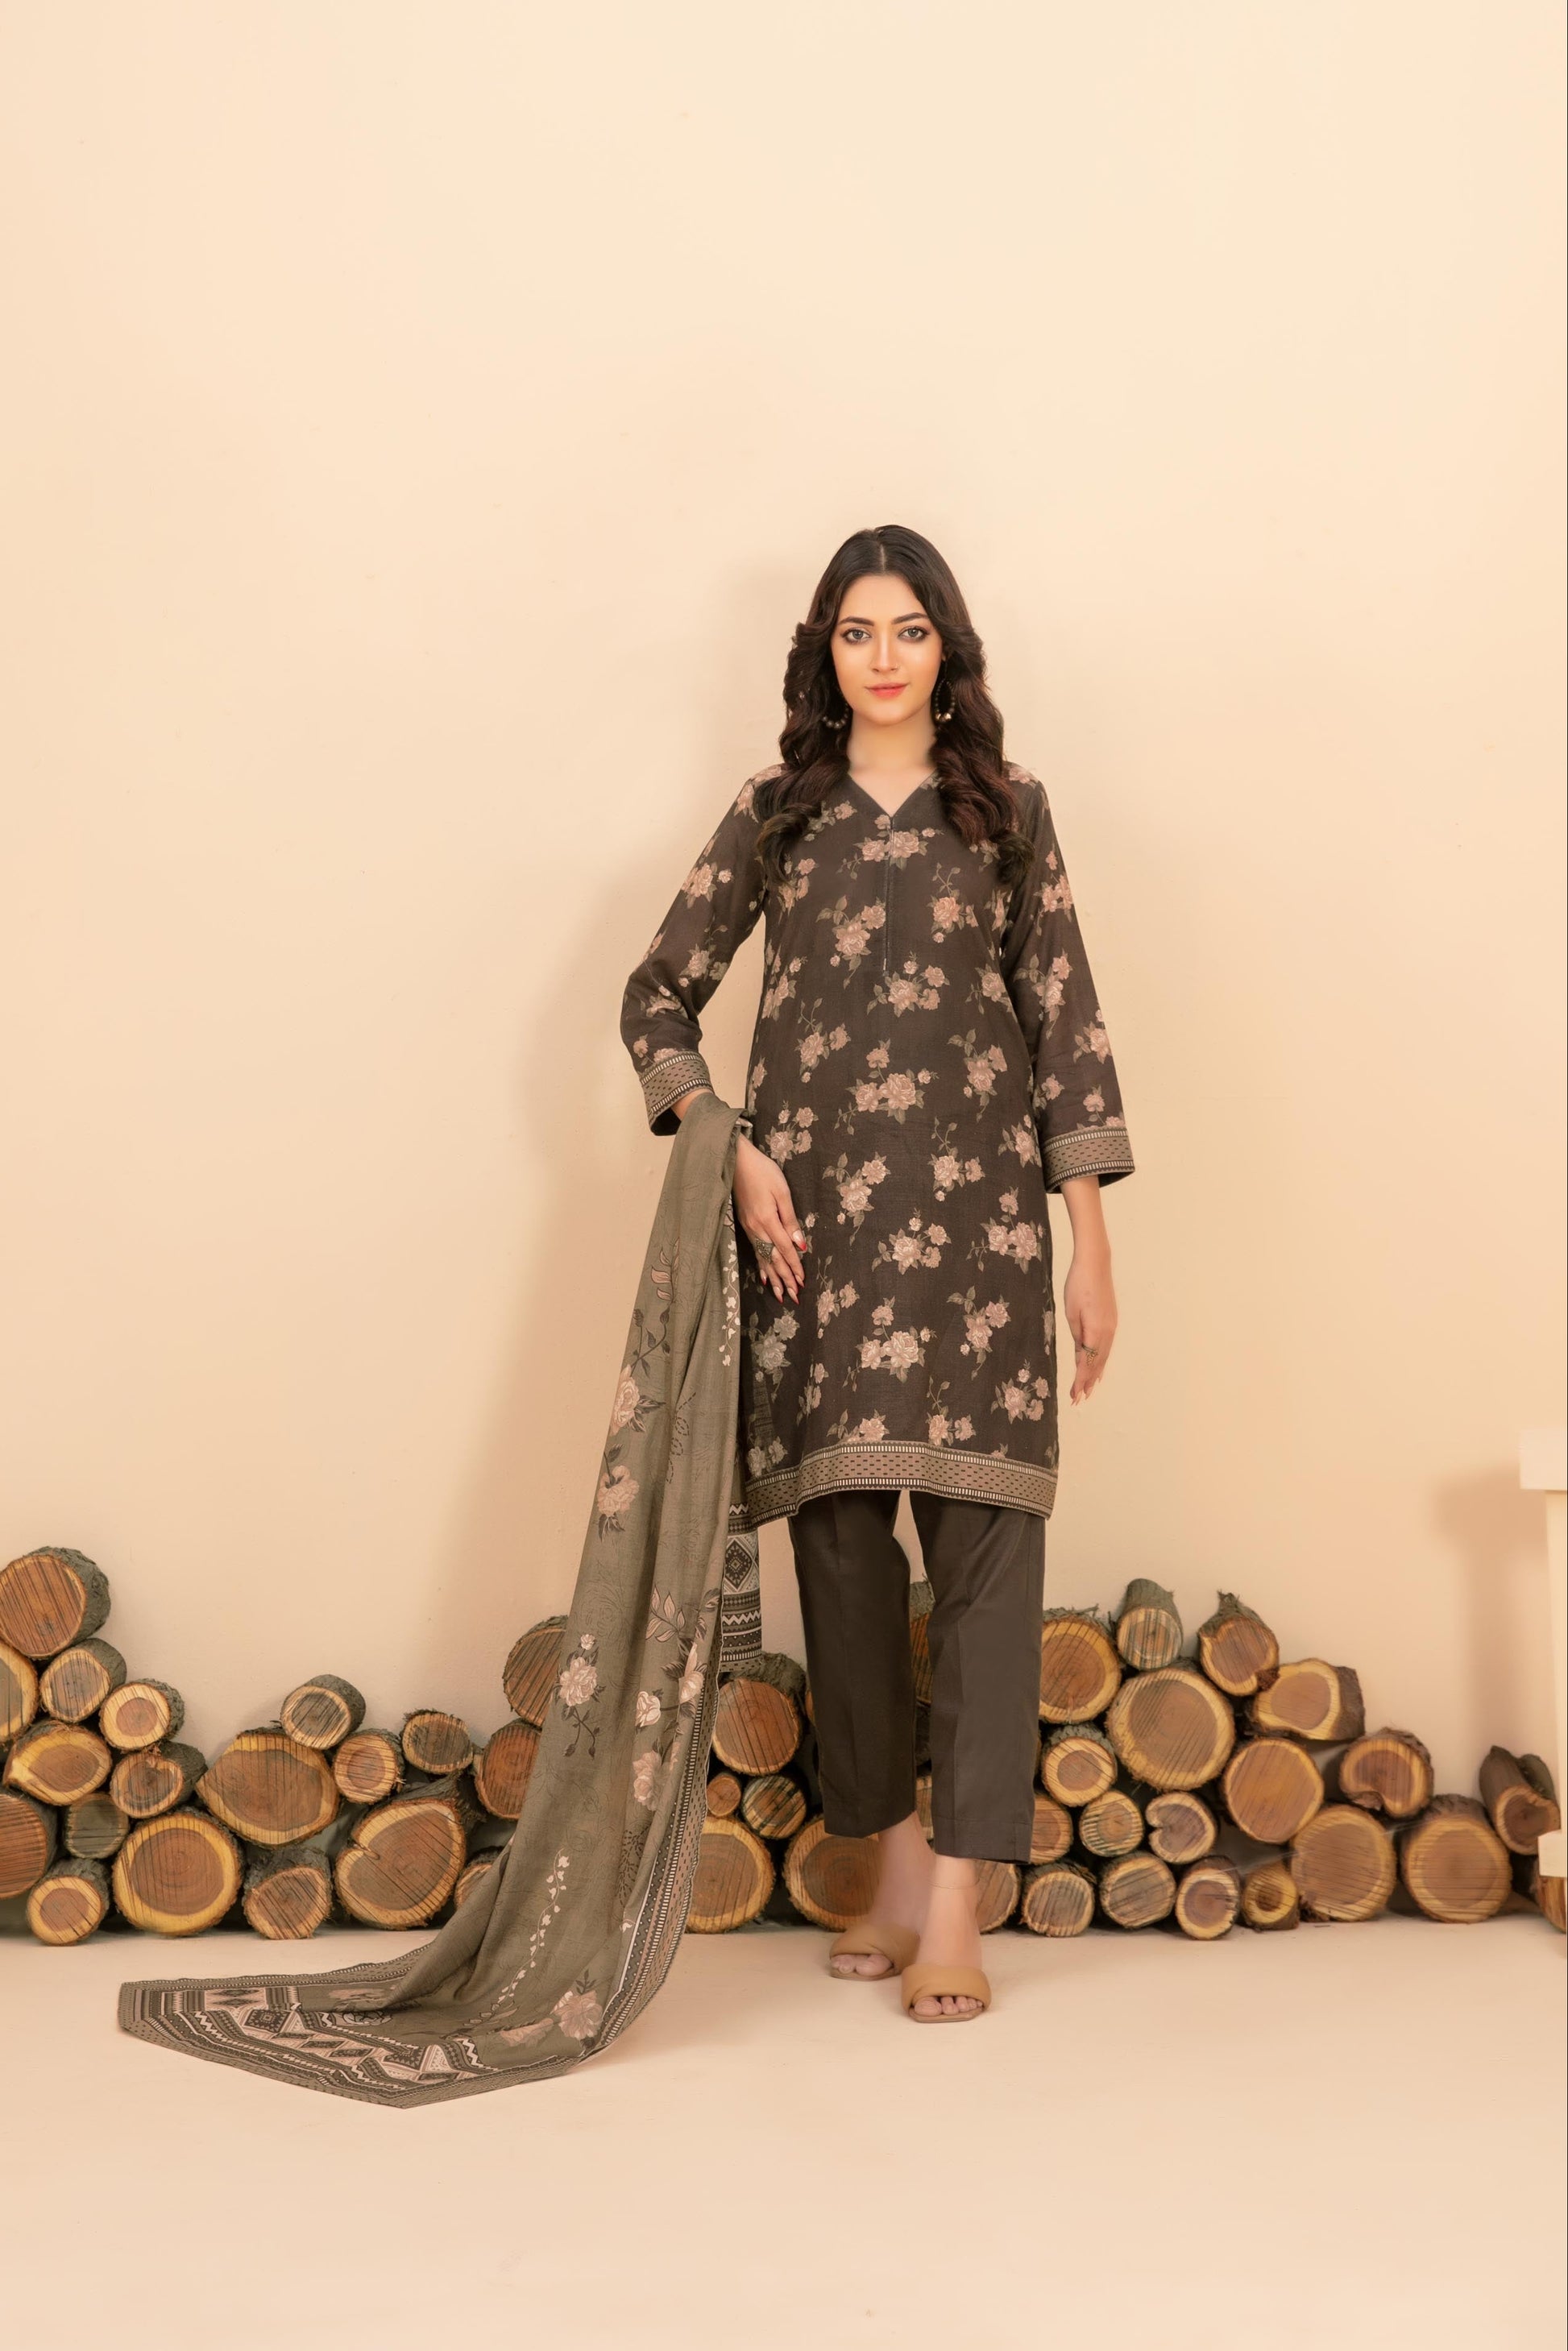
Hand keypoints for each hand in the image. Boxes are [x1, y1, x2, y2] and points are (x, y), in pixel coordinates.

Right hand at [732, 1135, 807, 1302]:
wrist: (736, 1161)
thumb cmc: (763, 1171)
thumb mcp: (782, 1192)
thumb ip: (790, 1220)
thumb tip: (800, 1245)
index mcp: (767, 1221)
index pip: (785, 1250)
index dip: (794, 1267)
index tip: (802, 1282)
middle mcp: (756, 1229)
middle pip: (774, 1259)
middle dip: (785, 1278)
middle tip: (794, 1297)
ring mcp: (749, 1228)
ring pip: (764, 1258)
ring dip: (773, 1277)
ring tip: (779, 1295)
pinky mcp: (745, 1225)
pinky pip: (755, 1250)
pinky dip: (761, 1265)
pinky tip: (764, 1276)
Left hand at [1063, 1244, 1116, 1402]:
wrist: (1095, 1263)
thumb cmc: (1078, 1285)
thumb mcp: (1071, 1312)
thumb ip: (1077, 1336)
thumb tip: (1080, 1355)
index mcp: (1096, 1331)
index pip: (1087, 1363)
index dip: (1081, 1381)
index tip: (1075, 1396)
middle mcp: (1108, 1332)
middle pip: (1097, 1363)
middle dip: (1088, 1382)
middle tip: (1079, 1399)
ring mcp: (1112, 1327)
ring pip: (1103, 1356)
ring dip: (1095, 1373)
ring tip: (1089, 1389)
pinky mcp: (1111, 1321)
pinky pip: (1106, 1347)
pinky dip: (1101, 1360)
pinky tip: (1098, 1366)